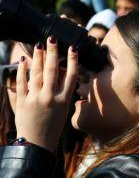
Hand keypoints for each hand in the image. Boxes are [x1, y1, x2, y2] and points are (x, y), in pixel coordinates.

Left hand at [15, 37, 77, 151]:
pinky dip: (22, 70)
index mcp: (64, 100)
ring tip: (38, 44)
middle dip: (53, 52)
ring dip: (38, 57)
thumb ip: (63, 91)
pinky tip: (23, 60)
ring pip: (37, 73)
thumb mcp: (64, 109)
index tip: (72, 48)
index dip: (72, 60)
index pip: (71, 75)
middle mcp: (51, 97)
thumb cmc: (54, 126)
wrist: (38, 144)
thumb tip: (60, 72)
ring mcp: (36, 99)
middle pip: (53, 70)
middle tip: (51, 38)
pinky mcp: (23, 102)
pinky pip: (21, 83)